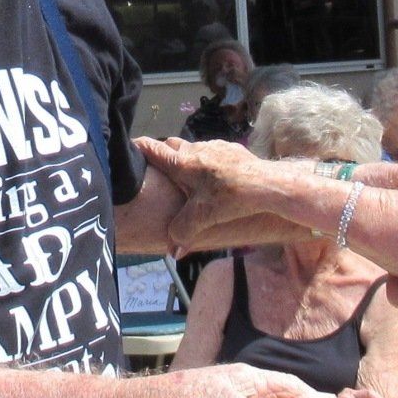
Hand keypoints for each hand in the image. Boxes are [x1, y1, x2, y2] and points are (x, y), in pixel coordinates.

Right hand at [136, 137, 285, 250]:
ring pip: (192, 148)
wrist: (268, 184)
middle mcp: (196, 149)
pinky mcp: (231, 148)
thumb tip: (173, 252)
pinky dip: (207, 161)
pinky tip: (215, 178)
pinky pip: (212, 151)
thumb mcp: (202, 219)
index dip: (138, 148)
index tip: (129, 149)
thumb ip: (182, 234)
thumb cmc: (231, 198)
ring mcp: (215, 146)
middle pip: (171, 145)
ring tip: (188, 177)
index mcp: (182, 163)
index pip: (152, 149)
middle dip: (162, 154)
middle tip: (159, 170)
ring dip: (186, 159)